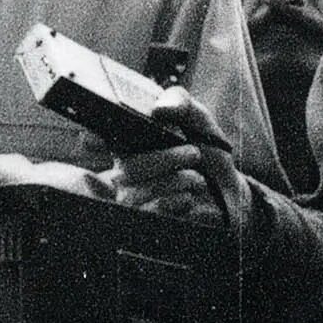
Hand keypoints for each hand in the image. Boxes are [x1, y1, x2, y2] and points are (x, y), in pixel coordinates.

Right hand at [103, 87, 242, 227]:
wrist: (228, 190)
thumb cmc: (208, 152)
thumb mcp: (197, 118)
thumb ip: (180, 102)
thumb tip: (159, 109)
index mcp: (129, 144)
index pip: (97, 140)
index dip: (94, 140)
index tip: (96, 139)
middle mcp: (124, 173)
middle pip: (127, 168)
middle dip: (165, 159)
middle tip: (193, 153)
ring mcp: (133, 199)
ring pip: (139, 192)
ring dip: (176, 180)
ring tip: (197, 177)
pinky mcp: (147, 220)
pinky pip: (152, 211)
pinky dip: (176, 201)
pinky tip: (189, 197)